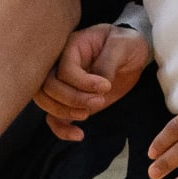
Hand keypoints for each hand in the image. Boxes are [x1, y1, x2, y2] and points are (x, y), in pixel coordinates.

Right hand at [36, 23, 148, 140]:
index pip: (64, 69)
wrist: (131, 52)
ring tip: (87, 114)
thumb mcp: (122, 45)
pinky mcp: (71, 100)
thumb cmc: (126, 43)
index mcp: (71, 47)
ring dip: (63, 113)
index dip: (82, 82)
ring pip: (45, 101)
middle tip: (99, 101)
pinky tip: (79, 135)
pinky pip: (54, 116)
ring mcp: (64, 84)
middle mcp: (61, 64)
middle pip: (47, 86)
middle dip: (72, 99)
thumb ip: (107, 62)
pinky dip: (61, 129)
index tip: (106, 86)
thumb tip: (99, 86)